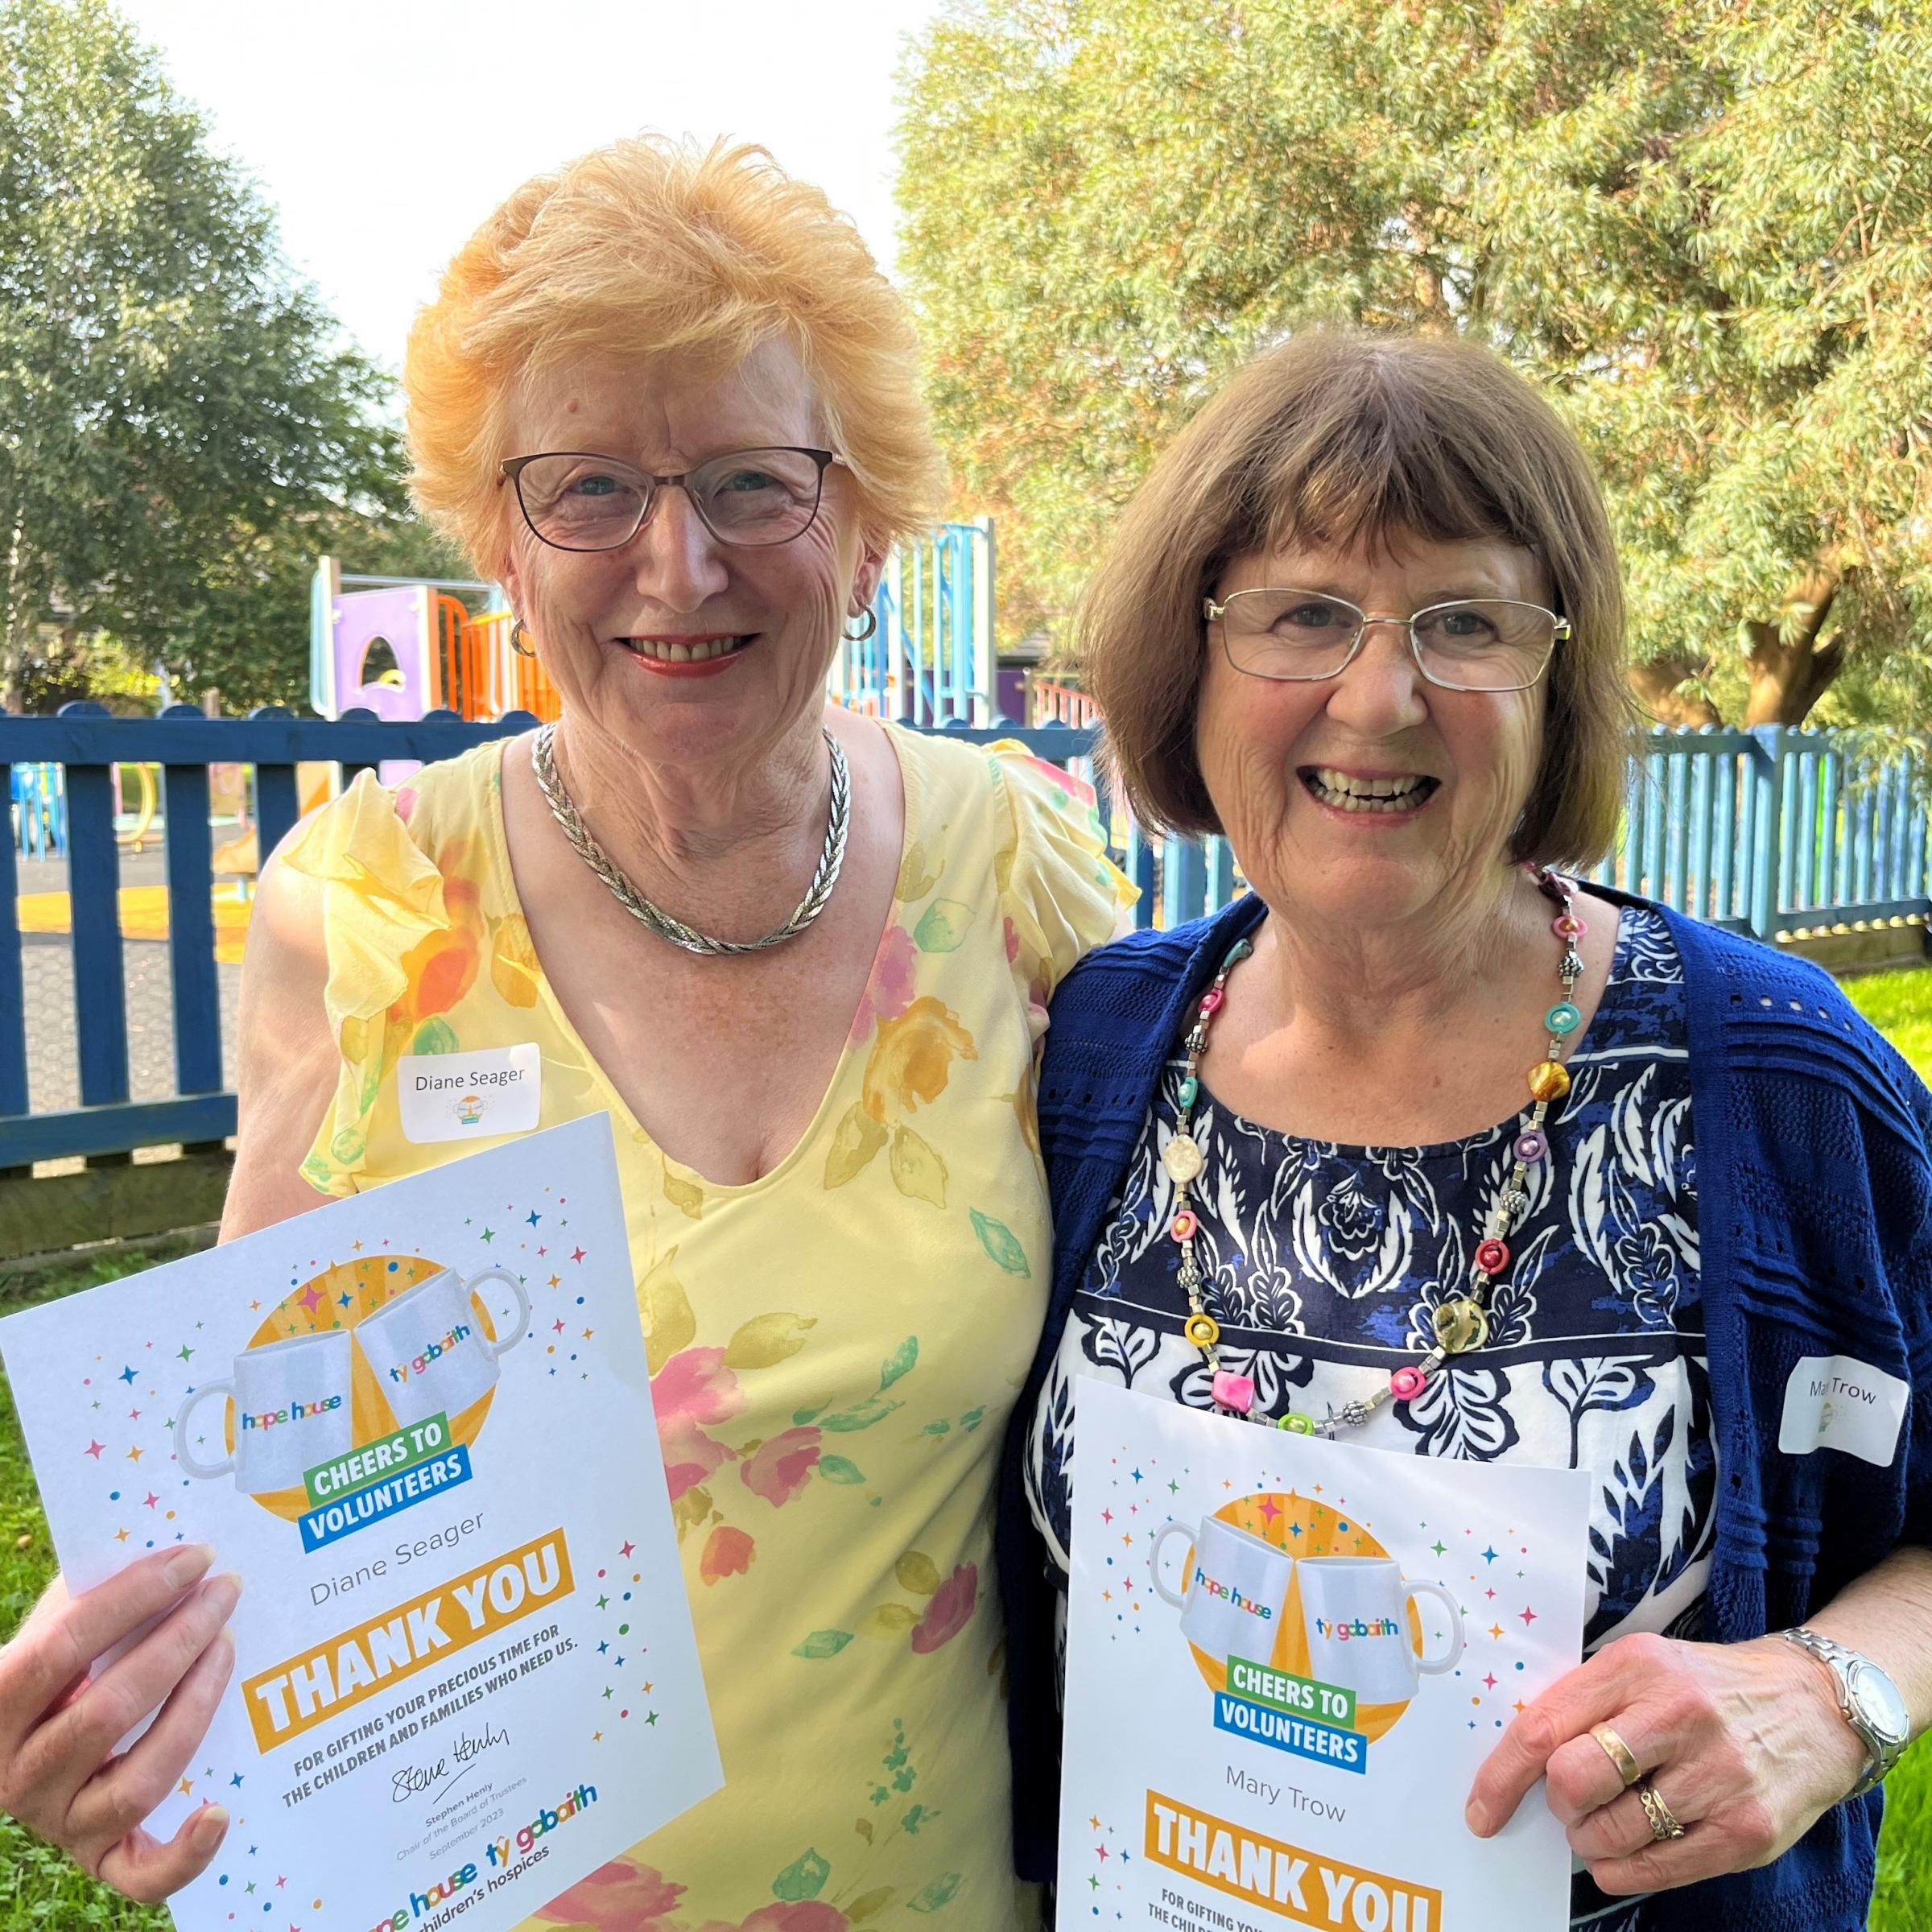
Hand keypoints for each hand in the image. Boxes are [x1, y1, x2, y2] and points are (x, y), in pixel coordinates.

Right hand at [0, 1544, 240, 1900]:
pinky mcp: (96, 1859)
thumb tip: (173, 1547)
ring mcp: (58, 1824)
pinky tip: (221, 1810)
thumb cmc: (54, 1668)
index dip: (136, 1595)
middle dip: (180, 1642)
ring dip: (196, 1709)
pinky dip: (185, 1852)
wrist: (15, 1748)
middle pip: (109, 1710)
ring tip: (229, 1649)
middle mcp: (19, 1776)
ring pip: (139, 1779)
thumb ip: (92, 1593)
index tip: (197, 1557)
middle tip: (226, 1593)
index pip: (64, 1646)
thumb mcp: (52, 1625)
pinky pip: (140, 1876)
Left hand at [1465, 1630, 1867, 1894]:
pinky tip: (1627, 1853)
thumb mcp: (1644, 1666)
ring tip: (1607, 1822)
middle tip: (1572, 1803)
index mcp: (1637, 1667)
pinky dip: (1623, 1870)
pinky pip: (1656, 1870)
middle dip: (1559, 1805)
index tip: (1482, 1809)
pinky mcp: (1746, 1831)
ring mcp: (1717, 1777)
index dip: (1502, 1776)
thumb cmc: (1706, 1689)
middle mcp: (1677, 1717)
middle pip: (1573, 1781)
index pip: (1544, 1727)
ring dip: (1592, 1840)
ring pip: (1613, 1833)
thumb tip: (1520, 1760)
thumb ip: (1585, 1702)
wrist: (1814, 1707)